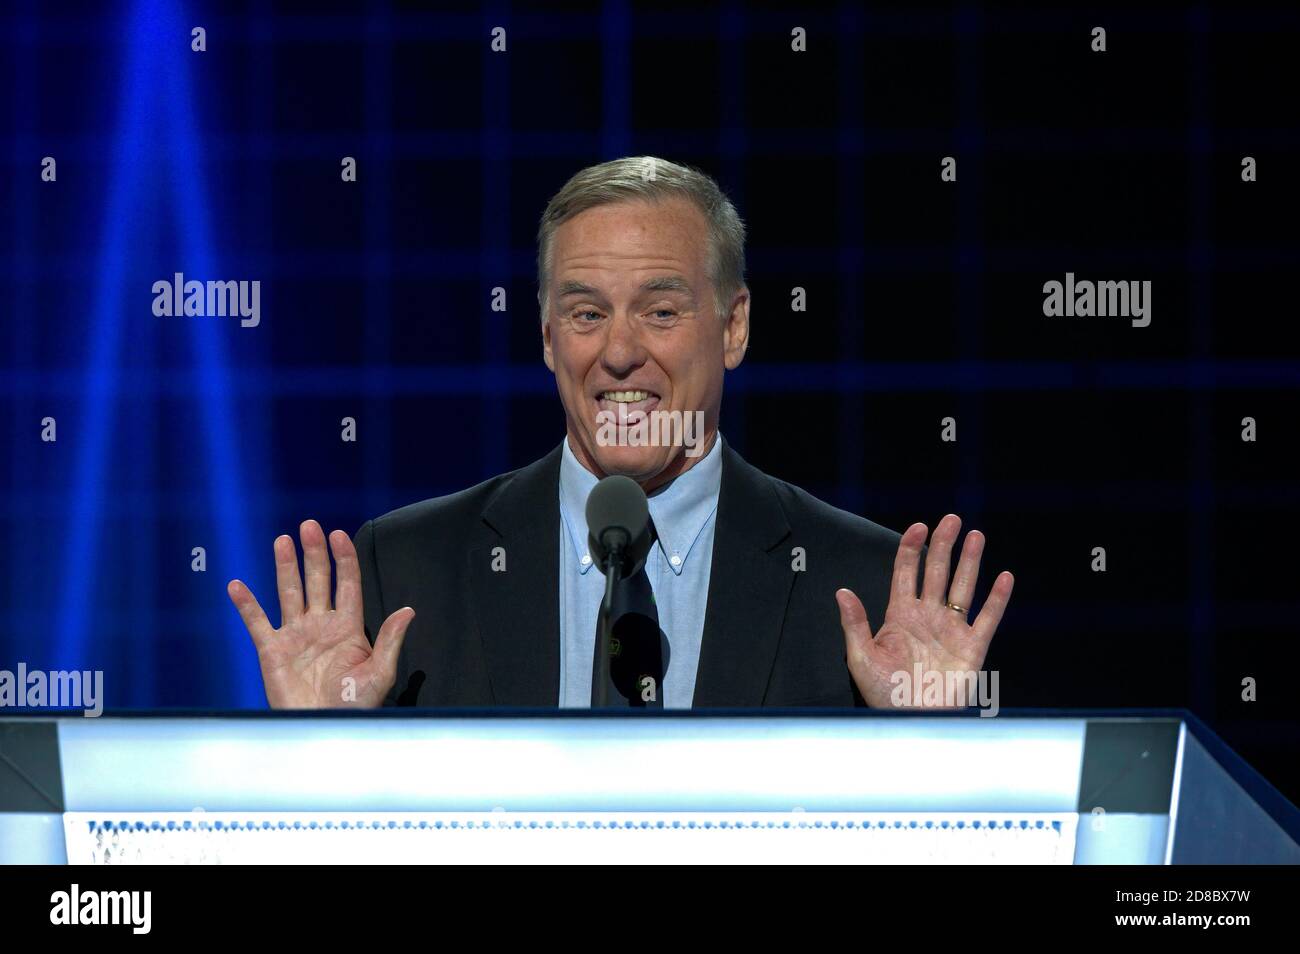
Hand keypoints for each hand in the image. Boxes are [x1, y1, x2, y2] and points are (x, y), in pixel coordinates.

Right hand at [227, 519, 414, 708]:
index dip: (343, 560)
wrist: (323, 729)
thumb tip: (408, 610)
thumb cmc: (355, 705)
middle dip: (314, 553)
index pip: (347, 584)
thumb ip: (390, 641)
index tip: (339, 535)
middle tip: (309, 526)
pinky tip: (238, 585)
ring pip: (289, 592)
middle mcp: (321, 624)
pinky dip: (247, 604)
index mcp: (348, 627)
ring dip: (285, 566)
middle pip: (317, 580)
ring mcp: (295, 635)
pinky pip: (257, 622)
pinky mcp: (272, 650)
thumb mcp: (379, 673)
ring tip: (283, 540)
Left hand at [837, 515, 1012, 709]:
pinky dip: (997, 598)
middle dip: (943, 545)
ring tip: (976, 535)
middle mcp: (927, 617)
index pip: (906, 572)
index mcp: (900, 615)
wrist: (911, 723)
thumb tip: (841, 591)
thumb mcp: (861, 658)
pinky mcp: (972, 648)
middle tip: (951, 519)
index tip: (919, 527)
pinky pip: (988, 619)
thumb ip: (854, 624)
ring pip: (962, 587)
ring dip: (970, 562)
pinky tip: (1004, 577)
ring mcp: (951, 630)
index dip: (912, 548)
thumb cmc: (883, 695)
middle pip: (936, 572)